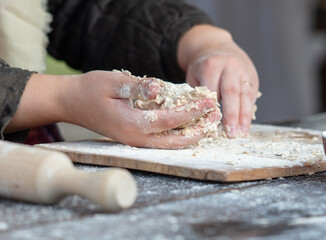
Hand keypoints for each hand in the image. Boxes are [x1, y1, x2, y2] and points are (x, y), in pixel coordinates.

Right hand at [6, 71, 219, 148]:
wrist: (71, 103)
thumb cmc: (91, 90)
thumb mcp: (112, 82)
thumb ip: (137, 87)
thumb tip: (159, 88)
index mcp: (131, 124)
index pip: (169, 120)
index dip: (191, 112)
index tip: (209, 102)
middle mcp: (136, 138)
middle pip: (175, 140)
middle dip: (198, 130)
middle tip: (217, 118)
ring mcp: (135, 141)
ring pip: (170, 145)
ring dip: (192, 136)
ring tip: (210, 124)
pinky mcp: (135, 138)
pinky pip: (162, 141)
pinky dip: (179, 136)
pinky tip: (191, 127)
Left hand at [178, 25, 259, 137]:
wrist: (216, 46)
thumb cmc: (202, 67)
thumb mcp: (193, 76)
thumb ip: (197, 94)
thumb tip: (200, 120)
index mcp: (211, 65)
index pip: (213, 90)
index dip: (213, 110)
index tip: (212, 127)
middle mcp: (229, 65)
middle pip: (232, 92)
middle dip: (232, 115)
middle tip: (230, 133)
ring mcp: (243, 70)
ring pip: (245, 94)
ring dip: (244, 116)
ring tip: (241, 133)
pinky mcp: (252, 75)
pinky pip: (252, 95)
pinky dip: (249, 111)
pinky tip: (245, 125)